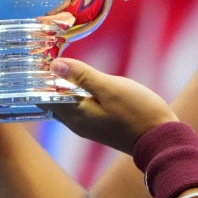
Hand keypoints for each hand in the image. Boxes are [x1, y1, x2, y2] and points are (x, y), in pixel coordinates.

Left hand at [47, 58, 177, 153]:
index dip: (37, 79)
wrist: (162, 139)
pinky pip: (79, 108)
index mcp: (75, 115)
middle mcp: (77, 124)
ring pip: (66, 105)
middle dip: (46, 83)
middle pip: (52, 102)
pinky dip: (75, 94)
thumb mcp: (110, 89)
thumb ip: (82, 76)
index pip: (44, 98)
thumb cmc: (138, 112)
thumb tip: (54, 65)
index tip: (34, 59)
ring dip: (61, 88)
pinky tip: (82, 83)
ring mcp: (89, 126)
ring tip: (60, 66)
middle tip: (44, 58)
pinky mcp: (101, 125)